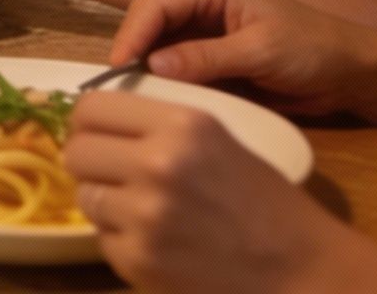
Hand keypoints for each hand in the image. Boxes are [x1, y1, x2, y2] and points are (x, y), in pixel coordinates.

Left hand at [65, 89, 350, 291]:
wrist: (300, 268)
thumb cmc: (265, 202)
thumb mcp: (216, 140)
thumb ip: (158, 127)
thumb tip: (96, 121)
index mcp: (182, 124)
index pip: (92, 107)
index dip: (88, 122)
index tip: (96, 134)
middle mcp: (157, 163)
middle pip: (76, 151)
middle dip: (89, 163)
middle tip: (112, 175)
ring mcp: (144, 215)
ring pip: (85, 196)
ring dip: (105, 202)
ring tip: (140, 210)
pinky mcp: (139, 260)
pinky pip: (102, 239)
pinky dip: (121, 240)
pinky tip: (156, 242)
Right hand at [109, 0, 376, 117]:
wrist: (352, 73)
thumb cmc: (312, 49)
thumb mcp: (260, 51)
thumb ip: (207, 57)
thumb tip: (152, 63)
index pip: (156, 3)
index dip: (132, 33)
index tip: (118, 68)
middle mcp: (204, 7)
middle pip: (152, 24)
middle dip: (134, 52)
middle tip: (120, 89)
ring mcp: (208, 36)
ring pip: (161, 50)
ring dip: (148, 71)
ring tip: (135, 99)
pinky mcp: (214, 62)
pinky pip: (180, 71)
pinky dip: (169, 86)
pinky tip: (162, 105)